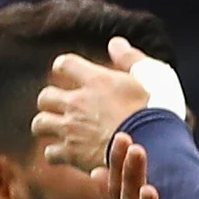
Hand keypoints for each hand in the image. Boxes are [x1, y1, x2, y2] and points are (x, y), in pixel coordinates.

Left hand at [34, 39, 178, 172]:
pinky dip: (56, 154)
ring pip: (40, 124)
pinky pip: (51, 153)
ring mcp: (71, 129)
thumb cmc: (159, 111)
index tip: (70, 74)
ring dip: (47, 127)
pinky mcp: (73, 154)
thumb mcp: (153, 77)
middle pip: (46, 96)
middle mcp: (77, 103)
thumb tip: (115, 43)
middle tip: (65, 108)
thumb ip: (131, 59)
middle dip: (52, 102)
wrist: (157, 148)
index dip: (65, 68)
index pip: (65, 64)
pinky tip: (67, 155)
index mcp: (96, 81)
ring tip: (60, 131)